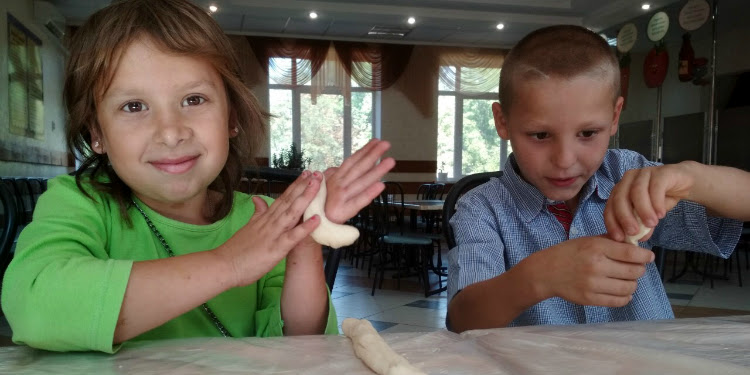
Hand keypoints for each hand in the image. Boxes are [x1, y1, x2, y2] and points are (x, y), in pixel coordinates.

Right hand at [217, 171, 321, 286]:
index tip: (306, 174)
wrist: (223, 265)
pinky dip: (305, 227)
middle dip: (304, 186)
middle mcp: (270, 222)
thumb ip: (257, 213)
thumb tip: (257, 199)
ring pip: (292, 212)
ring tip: (317, 185)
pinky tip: (317, 219)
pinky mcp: (276, 248)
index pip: (282, 198)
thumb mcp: (248, 227)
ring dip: (305, 198)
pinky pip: (293, 236)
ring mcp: (274, 234)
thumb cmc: (236, 250)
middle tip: (317, 173)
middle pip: (289, 200)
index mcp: (265, 218)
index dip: (295, 186)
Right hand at [322, 139, 395, 223]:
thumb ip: (334, 174)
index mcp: (335, 178)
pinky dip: (370, 193)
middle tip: (386, 144)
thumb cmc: (319, 205)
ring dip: (377, 170)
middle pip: (359, 167)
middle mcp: (339, 184)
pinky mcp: (344, 211)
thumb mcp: (323, 185)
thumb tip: (340, 166)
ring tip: (390, 161)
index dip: (365, 150)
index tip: (376, 141)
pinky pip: (359, 201)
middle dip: (373, 154)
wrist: (311, 226)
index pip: (352, 161)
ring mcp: (342, 197)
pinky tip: (381, 185)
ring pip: (362, 181)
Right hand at [532, 236, 653, 306]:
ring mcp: (593, 285)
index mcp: (596, 248)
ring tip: (627, 279)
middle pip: (634, 271)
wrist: (546, 272)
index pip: (631, 254)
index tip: (648, 257)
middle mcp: (596, 266)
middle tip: (636, 268)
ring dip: (632, 283)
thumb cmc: (569, 253)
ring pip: (629, 287)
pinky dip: (625, 296)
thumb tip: (636, 245)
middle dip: (639, 269)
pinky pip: (619, 301)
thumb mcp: (588, 240)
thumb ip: (611, 242)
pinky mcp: (591, 299)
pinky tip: (621, 290)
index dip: (645, 256)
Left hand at [604, 162, 696, 242]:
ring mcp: (643, 174)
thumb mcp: (648, 215)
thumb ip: (640, 226)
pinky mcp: (661, 173)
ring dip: (642, 210)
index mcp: (620, 190)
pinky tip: (661, 214)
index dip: (612, 222)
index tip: (619, 238)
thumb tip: (635, 240)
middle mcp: (628, 180)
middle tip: (633, 232)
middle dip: (625, 217)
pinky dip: (657, 202)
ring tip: (651, 224)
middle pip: (620, 198)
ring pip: (637, 191)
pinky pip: (656, 186)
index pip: (610, 206)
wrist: (684, 183)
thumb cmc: (661, 199)